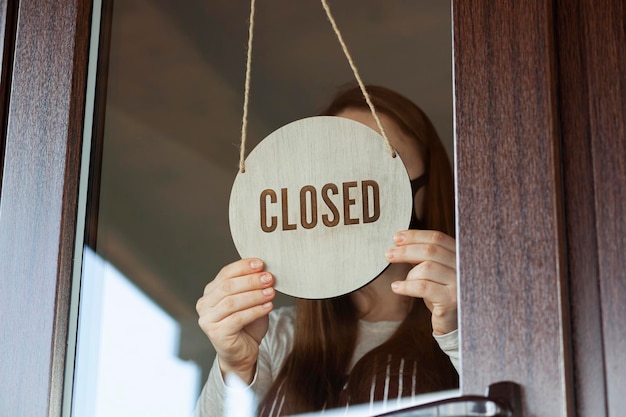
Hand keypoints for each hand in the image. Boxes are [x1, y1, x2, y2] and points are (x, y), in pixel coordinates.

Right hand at [196, 258, 274, 382]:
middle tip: (269, 278)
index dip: (243, 267)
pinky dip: (255, 310)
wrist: (243, 352)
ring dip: (254, 295)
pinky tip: (268, 306)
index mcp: (210, 292)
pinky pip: (237, 318)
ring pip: (232, 302)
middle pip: (227, 287)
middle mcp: (204, 305)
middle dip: (251, 281)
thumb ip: (252, 287)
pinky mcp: (216, 333)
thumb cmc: (247, 325)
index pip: (225, 274)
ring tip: (271, 292)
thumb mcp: (250, 301)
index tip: (261, 264)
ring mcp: (207, 320)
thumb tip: (264, 272)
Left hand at [385, 230, 457, 334]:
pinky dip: (406, 286)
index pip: (437, 237)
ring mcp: (459, 284)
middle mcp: (463, 267)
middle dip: (406, 250)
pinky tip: (396, 287)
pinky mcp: (451, 301)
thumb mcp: (433, 271)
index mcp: (460, 255)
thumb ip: (423, 256)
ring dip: (408, 274)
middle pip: (431, 250)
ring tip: (400, 283)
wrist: (452, 324)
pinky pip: (423, 288)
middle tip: (388, 254)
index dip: (415, 236)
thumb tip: (400, 242)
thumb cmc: (440, 294)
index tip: (396, 237)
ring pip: (427, 268)